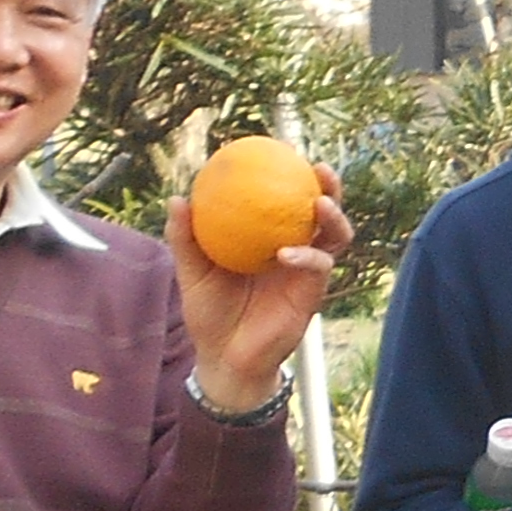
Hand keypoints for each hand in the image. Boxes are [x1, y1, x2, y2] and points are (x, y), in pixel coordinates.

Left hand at [171, 179, 353, 414]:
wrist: (224, 358)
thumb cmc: (209, 314)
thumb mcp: (191, 273)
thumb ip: (185, 238)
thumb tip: (176, 198)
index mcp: (268, 240)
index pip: (287, 203)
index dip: (294, 177)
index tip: (287, 152)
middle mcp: (295, 251)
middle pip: (323, 213)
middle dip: (330, 188)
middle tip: (321, 170)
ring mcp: (306, 273)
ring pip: (334, 237)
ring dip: (332, 217)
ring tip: (319, 203)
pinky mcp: (311, 295)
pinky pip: (318, 268)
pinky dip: (307, 257)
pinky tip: (287, 253)